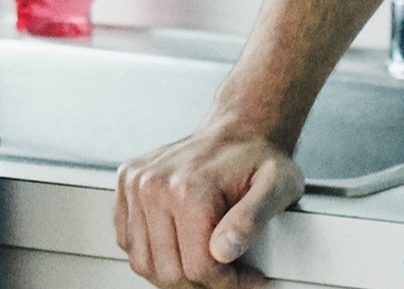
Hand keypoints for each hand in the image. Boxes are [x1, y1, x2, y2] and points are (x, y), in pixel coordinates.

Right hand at [111, 119, 302, 286]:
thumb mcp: (276, 187)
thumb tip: (224, 250)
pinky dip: (151, 253)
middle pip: (168, 272)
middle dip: (202, 283)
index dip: (227, 283)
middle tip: (227, 274)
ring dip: (174, 273)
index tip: (247, 278)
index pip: (198, 268)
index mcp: (188, 188)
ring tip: (203, 263)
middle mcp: (154, 185)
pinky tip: (178, 245)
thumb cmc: (259, 159)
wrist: (238, 130)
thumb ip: (253, 219)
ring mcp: (136, 184)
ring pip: (143, 263)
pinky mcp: (127, 184)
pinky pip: (127, 240)